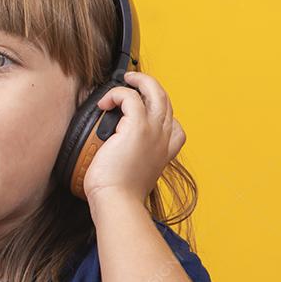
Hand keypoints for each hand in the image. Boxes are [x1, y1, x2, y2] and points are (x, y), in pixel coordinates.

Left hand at [81, 71, 185, 204]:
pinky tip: (105, 103)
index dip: (163, 113)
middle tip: (134, 81)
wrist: (117, 201)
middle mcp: (163, 139)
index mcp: (165, 152)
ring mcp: (153, 131)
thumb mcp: (134, 176)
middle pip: (165, 101)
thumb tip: (117, 155)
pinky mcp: (137, 127)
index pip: (175, 126)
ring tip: (125, 79)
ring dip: (140, 81)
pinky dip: (117, 94)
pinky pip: (130, 97)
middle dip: (151, 87)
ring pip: (154, 91)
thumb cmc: (119, 195)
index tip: (146, 112)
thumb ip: (134, 161)